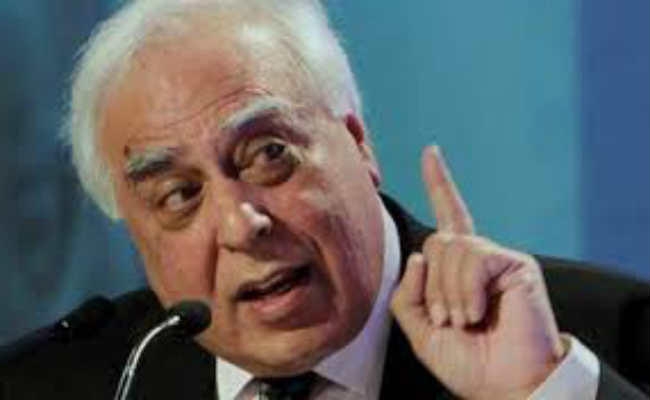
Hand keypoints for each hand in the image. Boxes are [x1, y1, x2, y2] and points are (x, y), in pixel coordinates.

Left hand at [390, 146, 565, 399]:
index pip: (446, 217)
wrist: (504, 385)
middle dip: (431, 287)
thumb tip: (419, 254)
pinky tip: (477, 312)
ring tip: (464, 320)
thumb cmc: (466, 361)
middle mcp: (476, 258)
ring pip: (451, 248)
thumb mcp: (420, 329)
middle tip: (447, 321)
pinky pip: (473, 258)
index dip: (438, 184)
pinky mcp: (515, 264)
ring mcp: (496, 259)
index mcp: (455, 270)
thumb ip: (407, 293)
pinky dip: (466, 289)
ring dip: (448, 292)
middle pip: (436, 242)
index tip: (430, 152)